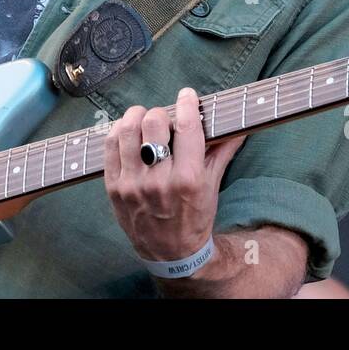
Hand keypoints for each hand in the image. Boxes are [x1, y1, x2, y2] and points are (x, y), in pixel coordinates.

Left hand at [103, 87, 246, 265]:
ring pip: (127, 130)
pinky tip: (128, 133)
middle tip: (164, 119)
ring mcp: (132, 184)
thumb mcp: (212, 185)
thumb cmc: (194, 216)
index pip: (187, 126)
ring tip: (143, 120)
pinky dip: (118, 132)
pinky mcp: (113, 188)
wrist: (170, 254)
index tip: (187, 95)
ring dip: (136, 117)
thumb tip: (238, 125)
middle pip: (154, 123)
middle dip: (161, 113)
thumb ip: (222, 151)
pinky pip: (109, 146)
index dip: (187, 103)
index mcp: (189, 178)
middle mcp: (159, 180)